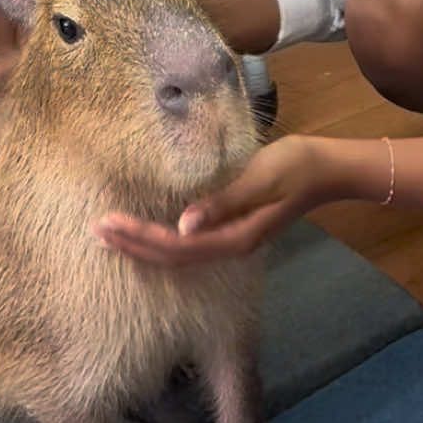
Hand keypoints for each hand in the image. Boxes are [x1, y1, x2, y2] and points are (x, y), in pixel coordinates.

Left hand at [91, 135, 334, 268]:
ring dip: (143, 246)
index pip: (176, 245)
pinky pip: (189, 245)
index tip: (108, 225)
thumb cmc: (294, 167)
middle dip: (132, 246)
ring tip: (110, 237)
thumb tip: (184, 225)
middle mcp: (230, 246)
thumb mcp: (259, 179)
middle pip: (171, 256)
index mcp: (234, 237)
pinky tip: (147, 234)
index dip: (140, 238)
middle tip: (96, 231)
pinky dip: (162, 241)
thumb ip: (223, 203)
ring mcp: (232, 241)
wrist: (326, 168)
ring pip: (178, 253)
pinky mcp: (233, 230)